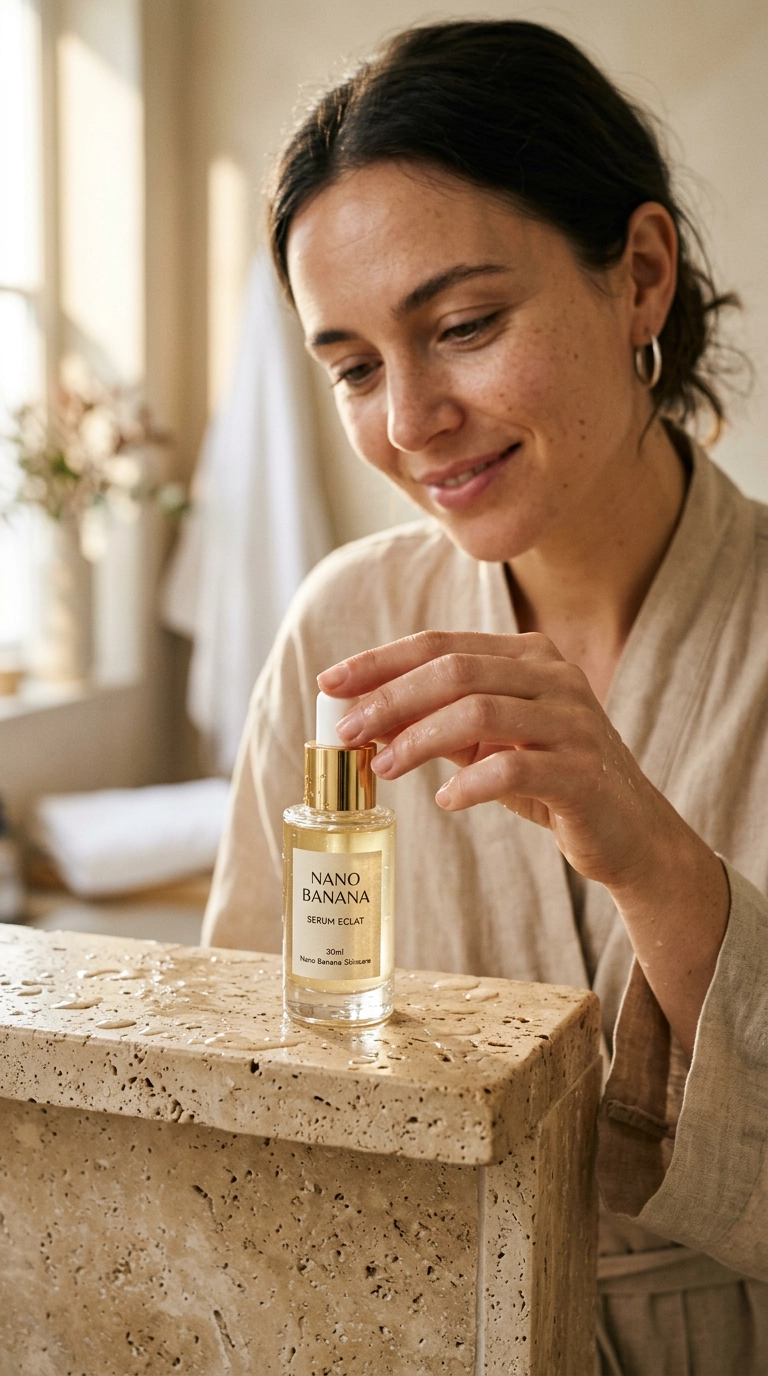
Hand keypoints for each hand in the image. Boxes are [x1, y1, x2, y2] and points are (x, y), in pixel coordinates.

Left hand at [320, 629, 667, 890]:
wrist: (627, 832)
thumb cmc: (549, 780)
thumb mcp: (490, 743)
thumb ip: (439, 723)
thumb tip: (365, 717)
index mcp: (529, 655)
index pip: (441, 644)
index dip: (381, 661)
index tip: (330, 683)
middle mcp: (555, 677)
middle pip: (456, 671)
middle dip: (390, 699)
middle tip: (347, 732)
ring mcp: (574, 722)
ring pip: (480, 712)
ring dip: (419, 740)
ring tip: (383, 770)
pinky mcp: (584, 773)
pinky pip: (513, 770)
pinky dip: (469, 784)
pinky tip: (445, 800)